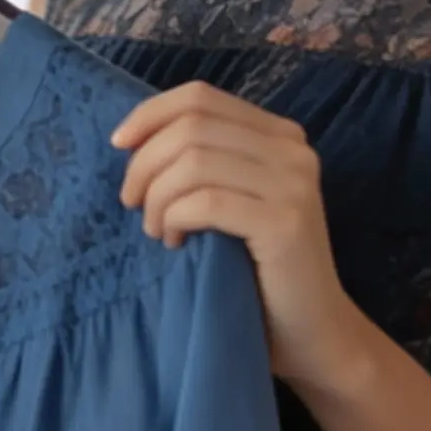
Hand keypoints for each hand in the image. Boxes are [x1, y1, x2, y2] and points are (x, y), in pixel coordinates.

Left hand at [109, 80, 353, 393]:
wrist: (312, 334)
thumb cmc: (258, 271)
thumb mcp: (232, 201)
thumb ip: (204, 161)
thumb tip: (134, 137)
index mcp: (280, 135)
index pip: (201, 96)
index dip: (150, 115)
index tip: (118, 146)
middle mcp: (294, 150)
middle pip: (191, 125)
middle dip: (145, 163)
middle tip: (132, 204)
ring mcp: (294, 184)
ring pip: (193, 161)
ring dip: (158, 196)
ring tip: (156, 230)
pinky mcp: (285, 222)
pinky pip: (205, 201)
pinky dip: (175, 218)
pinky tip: (174, 242)